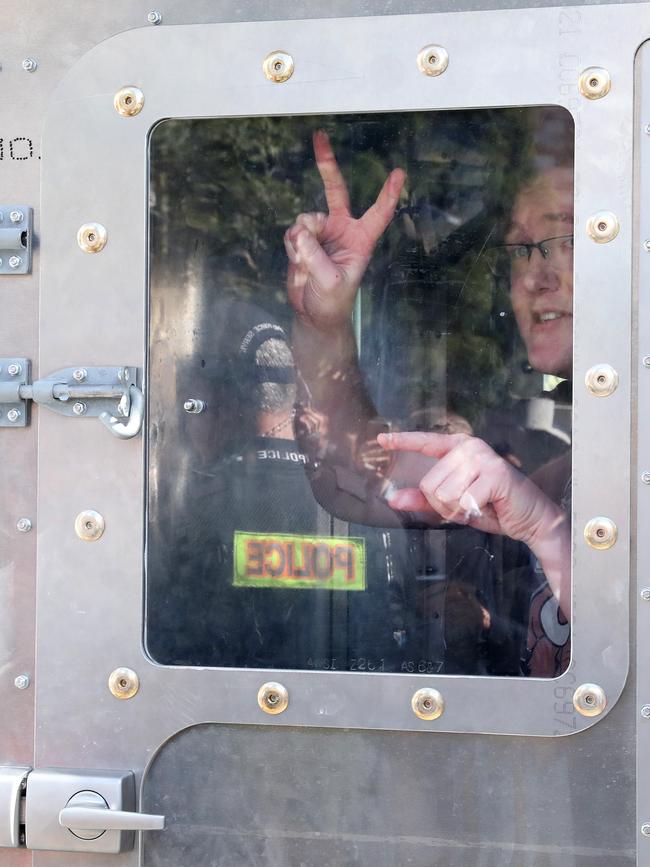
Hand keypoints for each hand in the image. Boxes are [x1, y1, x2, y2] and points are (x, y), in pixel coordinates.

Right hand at [285, 130, 404, 328]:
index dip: (388, 194)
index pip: (379, 213)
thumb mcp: (331, 282)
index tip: (399, 172)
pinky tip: (298, 263)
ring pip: (305, 219)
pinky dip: (292, 247)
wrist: (313, 313)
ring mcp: (321, 233)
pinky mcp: (302, 240)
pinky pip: (292, 233)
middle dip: (327, 164)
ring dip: (302, 239)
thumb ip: (316, 256)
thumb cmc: (332, 301)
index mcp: (361, 240)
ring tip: (306, 262)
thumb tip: (300, 232)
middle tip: (320, 136)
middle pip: (335, 190)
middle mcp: (342, 230)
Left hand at [377, 431, 565, 548]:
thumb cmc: (493, 508)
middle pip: (429, 484)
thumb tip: (393, 499)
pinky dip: (471, 512)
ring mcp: (482, 458)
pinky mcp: (493, 474)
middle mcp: (470, 447)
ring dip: (458, 510)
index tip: (381, 440)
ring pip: (442, 494)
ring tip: (479, 505)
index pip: (426, 442)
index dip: (403, 442)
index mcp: (459, 449)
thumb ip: (424, 501)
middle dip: (444, 505)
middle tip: (470, 505)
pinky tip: (489, 507)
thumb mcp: (454, 505)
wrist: (531, 520)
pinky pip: (461, 501)